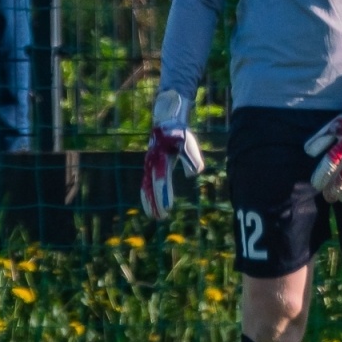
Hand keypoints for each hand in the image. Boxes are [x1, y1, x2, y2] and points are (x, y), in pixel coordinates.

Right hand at [140, 90, 204, 220]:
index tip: (167, 208)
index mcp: (160, 160)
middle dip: (155, 203)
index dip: (163, 195)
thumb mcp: (187, 143)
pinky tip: (151, 205)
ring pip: (146, 188)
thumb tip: (196, 172)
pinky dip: (147, 195)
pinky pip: (146, 184)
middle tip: (161, 218)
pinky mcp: (150, 167)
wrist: (165, 123)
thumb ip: (191, 157)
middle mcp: (151, 164)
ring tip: (155, 216)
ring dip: (150, 202)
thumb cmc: (178, 133)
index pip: (161, 181)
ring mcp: (149, 166)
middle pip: (151, 188)